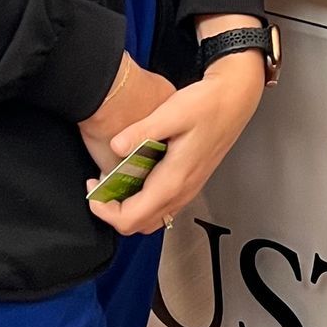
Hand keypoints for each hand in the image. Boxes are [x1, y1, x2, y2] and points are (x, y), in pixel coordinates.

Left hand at [89, 52, 267, 236]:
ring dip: (127, 209)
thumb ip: (142, 131)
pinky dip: (141, 202)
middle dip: (112, 212)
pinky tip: (135, 176)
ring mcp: (187, 190)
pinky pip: (161, 207)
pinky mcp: (189, 183)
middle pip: (138, 226)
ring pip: (150, 219)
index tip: (92, 188)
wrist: (234, 100)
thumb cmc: (208, 104)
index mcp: (173, 180)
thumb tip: (116, 146)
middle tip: (99, 185)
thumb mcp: (172, 111)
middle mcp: (181, 192)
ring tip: (113, 182)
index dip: (104, 210)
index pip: (131, 218)